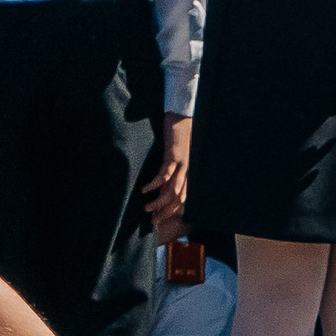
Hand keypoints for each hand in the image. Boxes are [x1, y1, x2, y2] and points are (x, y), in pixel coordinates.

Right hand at [141, 114, 191, 235]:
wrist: (184, 116)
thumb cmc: (180, 135)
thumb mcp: (176, 157)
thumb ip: (171, 174)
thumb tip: (162, 190)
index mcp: (190, 172)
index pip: (183, 198)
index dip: (172, 210)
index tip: (159, 218)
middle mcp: (189, 170)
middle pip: (179, 198)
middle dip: (166, 211)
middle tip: (153, 219)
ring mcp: (183, 164)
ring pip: (173, 190)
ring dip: (159, 202)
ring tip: (147, 208)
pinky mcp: (174, 155)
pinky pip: (164, 175)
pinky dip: (154, 185)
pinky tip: (145, 189)